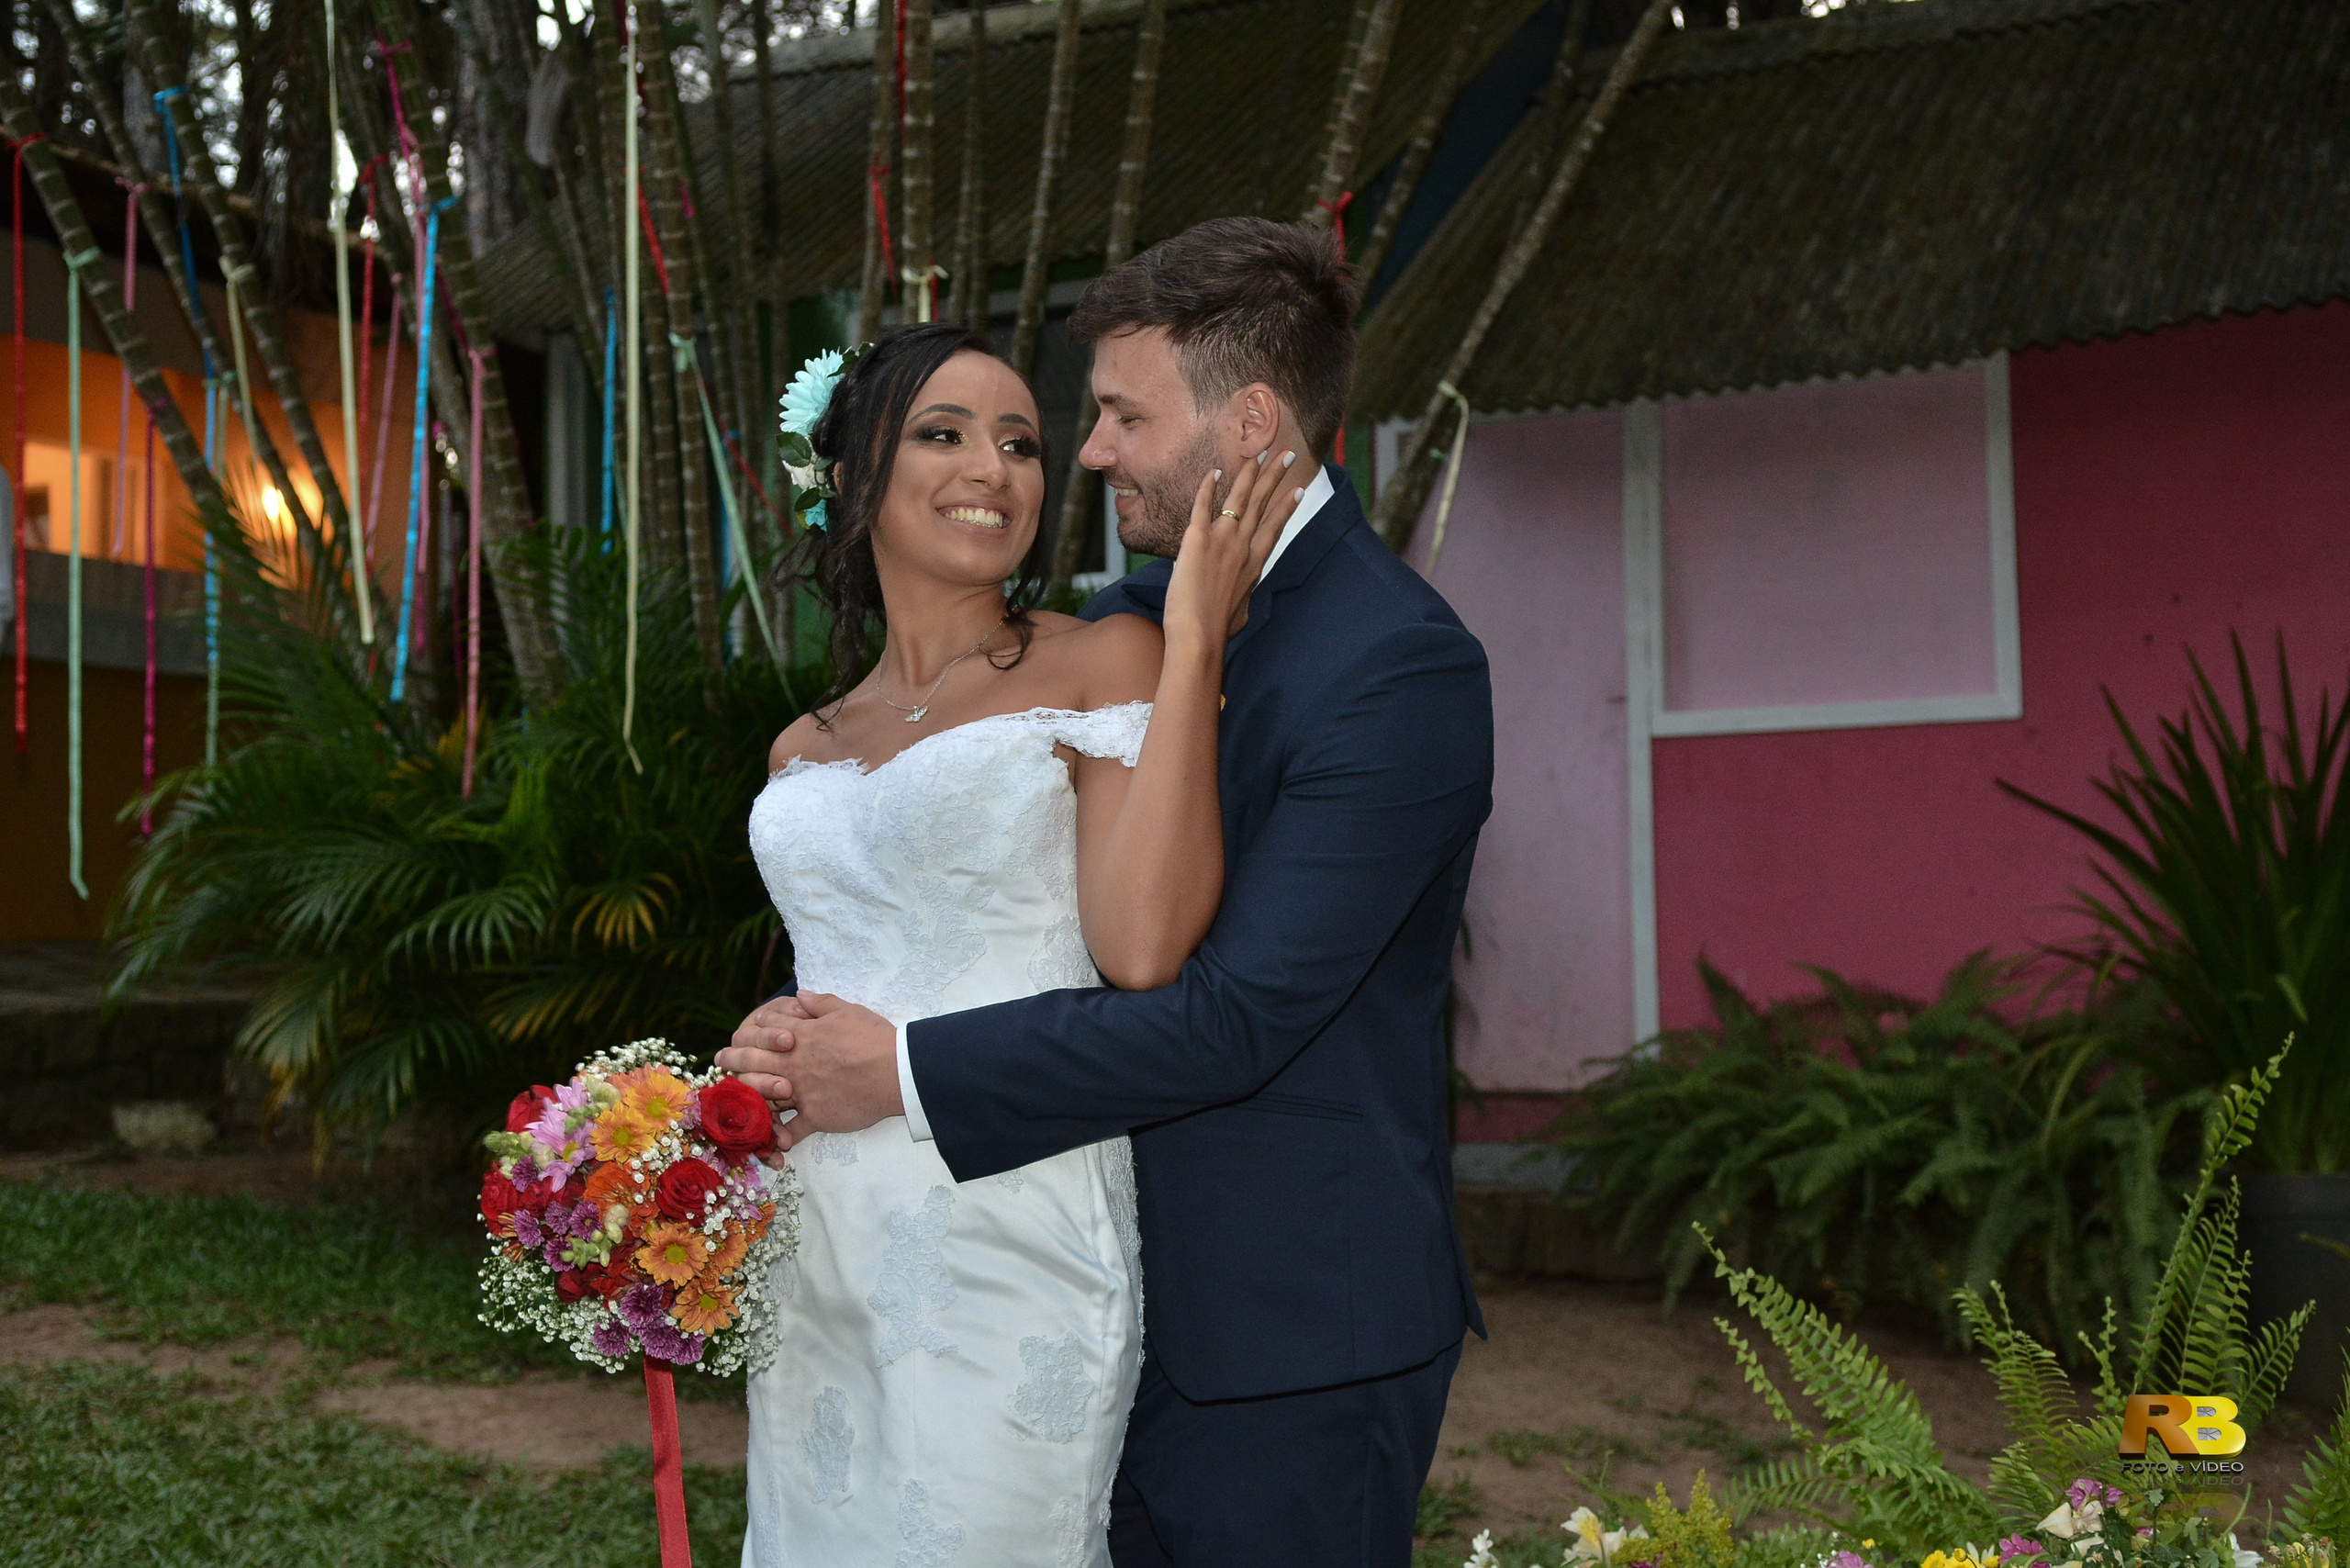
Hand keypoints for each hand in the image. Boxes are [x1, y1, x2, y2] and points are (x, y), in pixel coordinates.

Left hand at [713, 991, 902, 1153]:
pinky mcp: (816, 1116)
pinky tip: (774, 1141)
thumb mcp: (847, 1010)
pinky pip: (792, 1130)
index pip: (763, 1030)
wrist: (895, 1071)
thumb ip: (820, 1003)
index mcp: (801, 1036)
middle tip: (721, 1061)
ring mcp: (802, 1093)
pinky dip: (781, 1137)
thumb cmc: (874, 1038)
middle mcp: (794, 1065)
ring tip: (733, 1098)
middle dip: (732, 1060)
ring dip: (745, 1097)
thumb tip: (800, 995)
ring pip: (762, 1097)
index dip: (748, 1031)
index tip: (738, 1034)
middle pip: (752, 1061)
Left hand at [1163, 447, 1302, 647]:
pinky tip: (1214, 471)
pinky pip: (1203, 505)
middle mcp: (1243, 548)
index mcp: (1255, 565)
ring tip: (1257, 454)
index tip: (1298, 490)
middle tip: (1285, 455)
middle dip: (1275, 476)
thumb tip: (1243, 603)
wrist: (1199, 635)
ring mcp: (1222, 540)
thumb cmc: (1219, 631)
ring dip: (1249, 473)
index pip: (1275, 528)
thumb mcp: (1242, 613)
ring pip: (1239, 498)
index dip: (1287, 506)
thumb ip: (1244, 598)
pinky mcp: (1197, 539)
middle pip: (1262, 504)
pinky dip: (1209, 486)